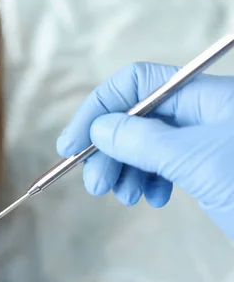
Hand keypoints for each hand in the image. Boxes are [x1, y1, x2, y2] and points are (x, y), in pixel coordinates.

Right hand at [56, 62, 233, 237]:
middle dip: (109, 148)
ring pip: (146, 143)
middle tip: (96, 184)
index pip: (136, 83)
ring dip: (125, 168)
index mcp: (203, 95)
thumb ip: (142, 140)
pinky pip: (163, 164)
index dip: (98, 109)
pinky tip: (152, 198)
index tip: (73, 144)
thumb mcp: (196, 161)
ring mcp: (204, 139)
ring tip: (122, 195)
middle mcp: (201, 112)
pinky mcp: (207, 166)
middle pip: (136, 116)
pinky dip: (148, 180)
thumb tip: (100, 128)